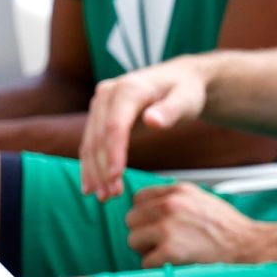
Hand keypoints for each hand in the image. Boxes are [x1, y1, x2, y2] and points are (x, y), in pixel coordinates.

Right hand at [81, 58, 212, 198]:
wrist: (180, 79)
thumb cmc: (187, 91)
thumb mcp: (187, 100)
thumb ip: (171, 111)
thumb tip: (151, 121)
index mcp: (129, 88)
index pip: (115, 125)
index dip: (113, 152)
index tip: (116, 176)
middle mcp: (108, 93)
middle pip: (99, 136)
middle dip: (102, 168)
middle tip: (110, 196)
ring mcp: (100, 103)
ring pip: (90, 142)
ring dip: (94, 171)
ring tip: (103, 197)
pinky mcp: (99, 114)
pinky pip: (90, 142)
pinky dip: (91, 164)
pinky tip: (93, 186)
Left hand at [124, 182, 272, 266]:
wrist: (250, 245)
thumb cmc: (228, 228)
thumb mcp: (202, 200)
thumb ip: (175, 200)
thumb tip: (148, 209)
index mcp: (178, 190)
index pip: (139, 199)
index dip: (146, 215)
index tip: (158, 225)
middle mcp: (170, 205)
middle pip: (132, 220)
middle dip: (144, 233)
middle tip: (165, 242)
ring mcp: (168, 228)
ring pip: (134, 241)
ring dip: (149, 251)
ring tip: (172, 252)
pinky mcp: (170, 251)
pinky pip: (146, 262)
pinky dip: (159, 267)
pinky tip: (177, 263)